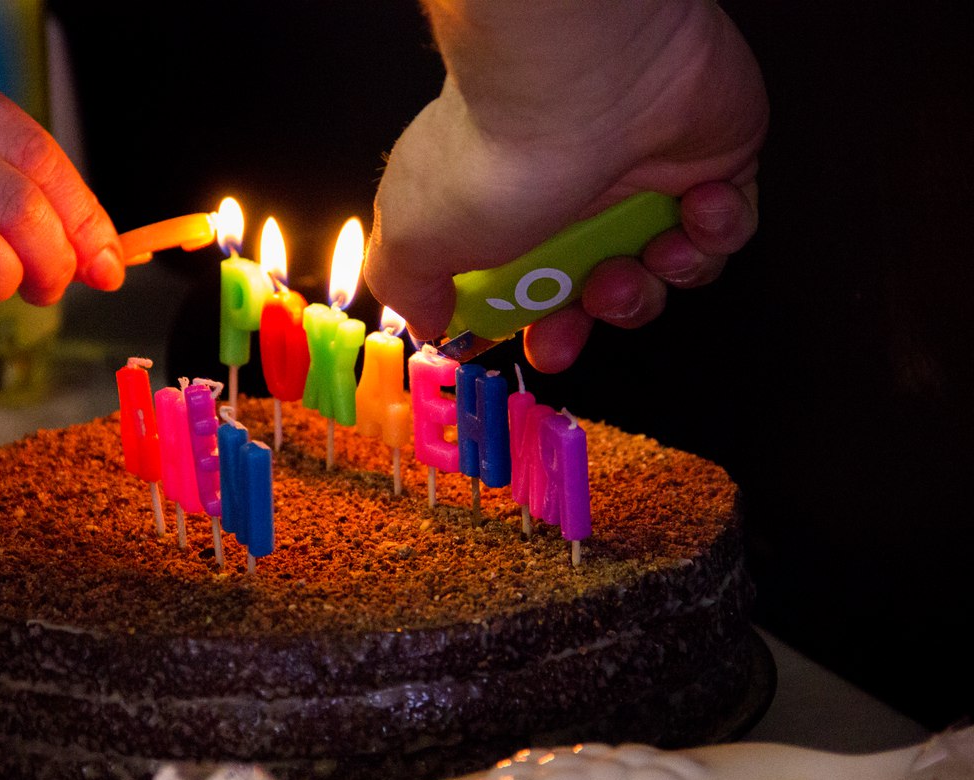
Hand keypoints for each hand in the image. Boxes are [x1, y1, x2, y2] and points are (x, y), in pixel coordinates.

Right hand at [363, 0, 767, 371]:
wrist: (586, 76)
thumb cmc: (499, 149)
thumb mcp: (414, 239)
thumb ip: (410, 289)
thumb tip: (424, 319)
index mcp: (508, 212)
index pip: (534, 289)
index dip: (544, 327)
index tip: (545, 343)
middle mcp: (575, 193)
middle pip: (604, 285)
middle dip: (606, 312)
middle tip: (597, 306)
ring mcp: (643, 176)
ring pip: (667, 266)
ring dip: (658, 280)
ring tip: (645, 254)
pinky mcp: (709, 160)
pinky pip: (728, 226)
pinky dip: (718, 233)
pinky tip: (694, 209)